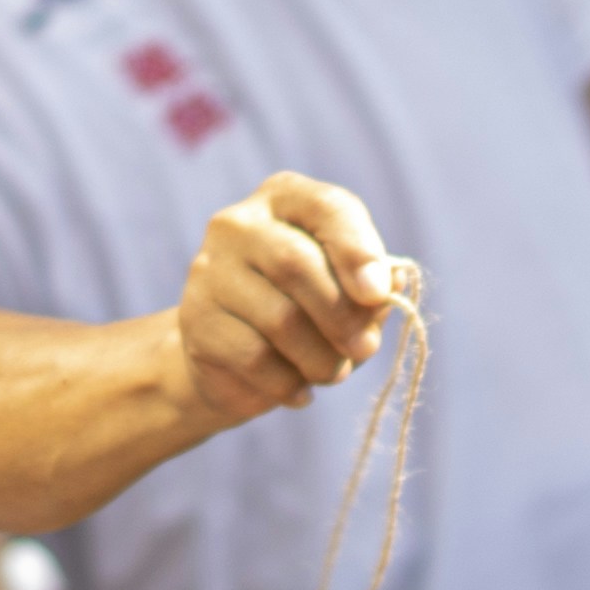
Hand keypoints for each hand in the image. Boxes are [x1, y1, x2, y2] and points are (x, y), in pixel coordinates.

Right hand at [170, 171, 406, 435]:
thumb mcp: (348, 295)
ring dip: (321, 358)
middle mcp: (239, 224)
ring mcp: (209, 270)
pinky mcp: (195, 320)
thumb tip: (394, 281)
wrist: (230, 360)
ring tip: (331, 372)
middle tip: (364, 349)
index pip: (326, 207)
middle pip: (296, 264)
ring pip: (278, 318)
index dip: (357, 249)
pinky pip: (254, 357)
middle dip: (342, 316)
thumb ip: (373, 286)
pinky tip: (299, 389)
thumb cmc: (306, 314)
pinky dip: (289, 382)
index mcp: (285, 199)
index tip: (378, 294)